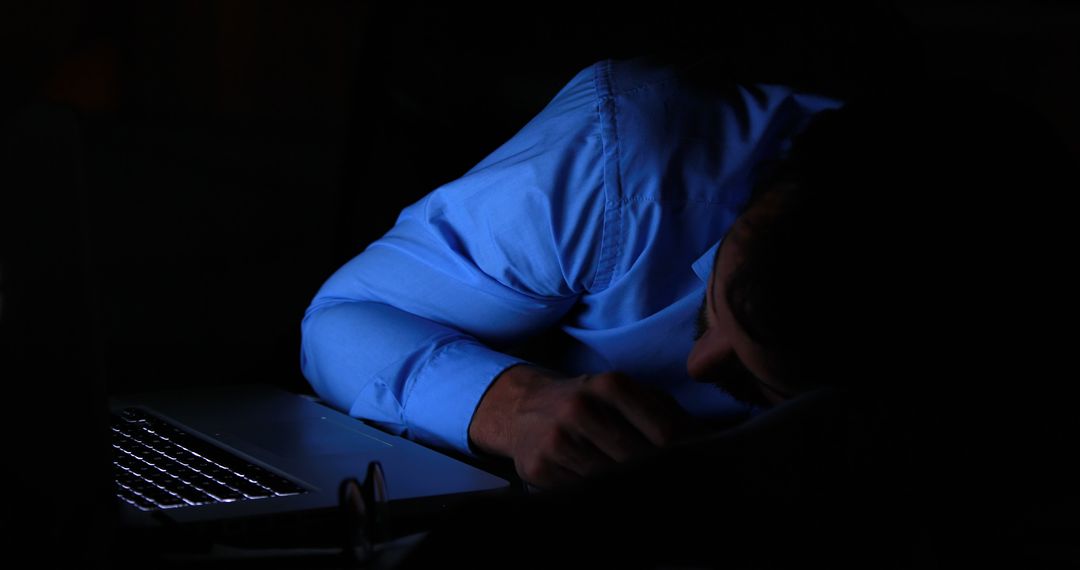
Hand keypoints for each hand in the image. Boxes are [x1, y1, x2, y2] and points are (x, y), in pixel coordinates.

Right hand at [468, 364, 698, 487]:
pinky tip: (612, 498)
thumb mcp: (624, 394)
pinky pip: (582, 494)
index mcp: (610, 385)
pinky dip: (600, 499)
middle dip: (659, 478)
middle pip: (638, 460)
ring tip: (648, 496)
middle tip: (678, 491)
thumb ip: (667, 413)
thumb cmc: (588, 402)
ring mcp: (557, 440)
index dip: (684, 456)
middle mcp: (581, 409)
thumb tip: (708, 443)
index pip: (663, 432)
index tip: (697, 471)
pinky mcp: (539, 468)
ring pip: (610, 481)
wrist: (522, 407)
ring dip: (632, 492)